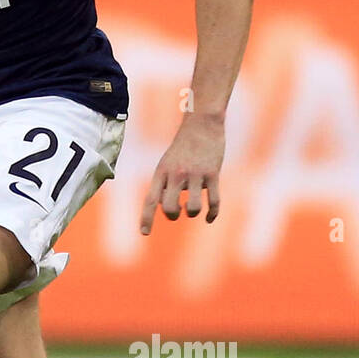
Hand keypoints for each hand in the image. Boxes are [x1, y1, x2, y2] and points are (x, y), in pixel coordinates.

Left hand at [140, 114, 223, 235]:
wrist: (202, 124)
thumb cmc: (183, 147)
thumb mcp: (167, 163)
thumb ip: (164, 184)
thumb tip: (164, 207)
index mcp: (162, 172)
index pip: (151, 199)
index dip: (146, 218)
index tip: (144, 233)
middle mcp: (176, 175)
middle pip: (170, 208)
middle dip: (173, 215)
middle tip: (177, 211)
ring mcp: (195, 175)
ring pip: (193, 208)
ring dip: (193, 213)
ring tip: (192, 208)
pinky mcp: (213, 174)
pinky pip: (214, 202)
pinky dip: (212, 214)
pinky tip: (209, 218)